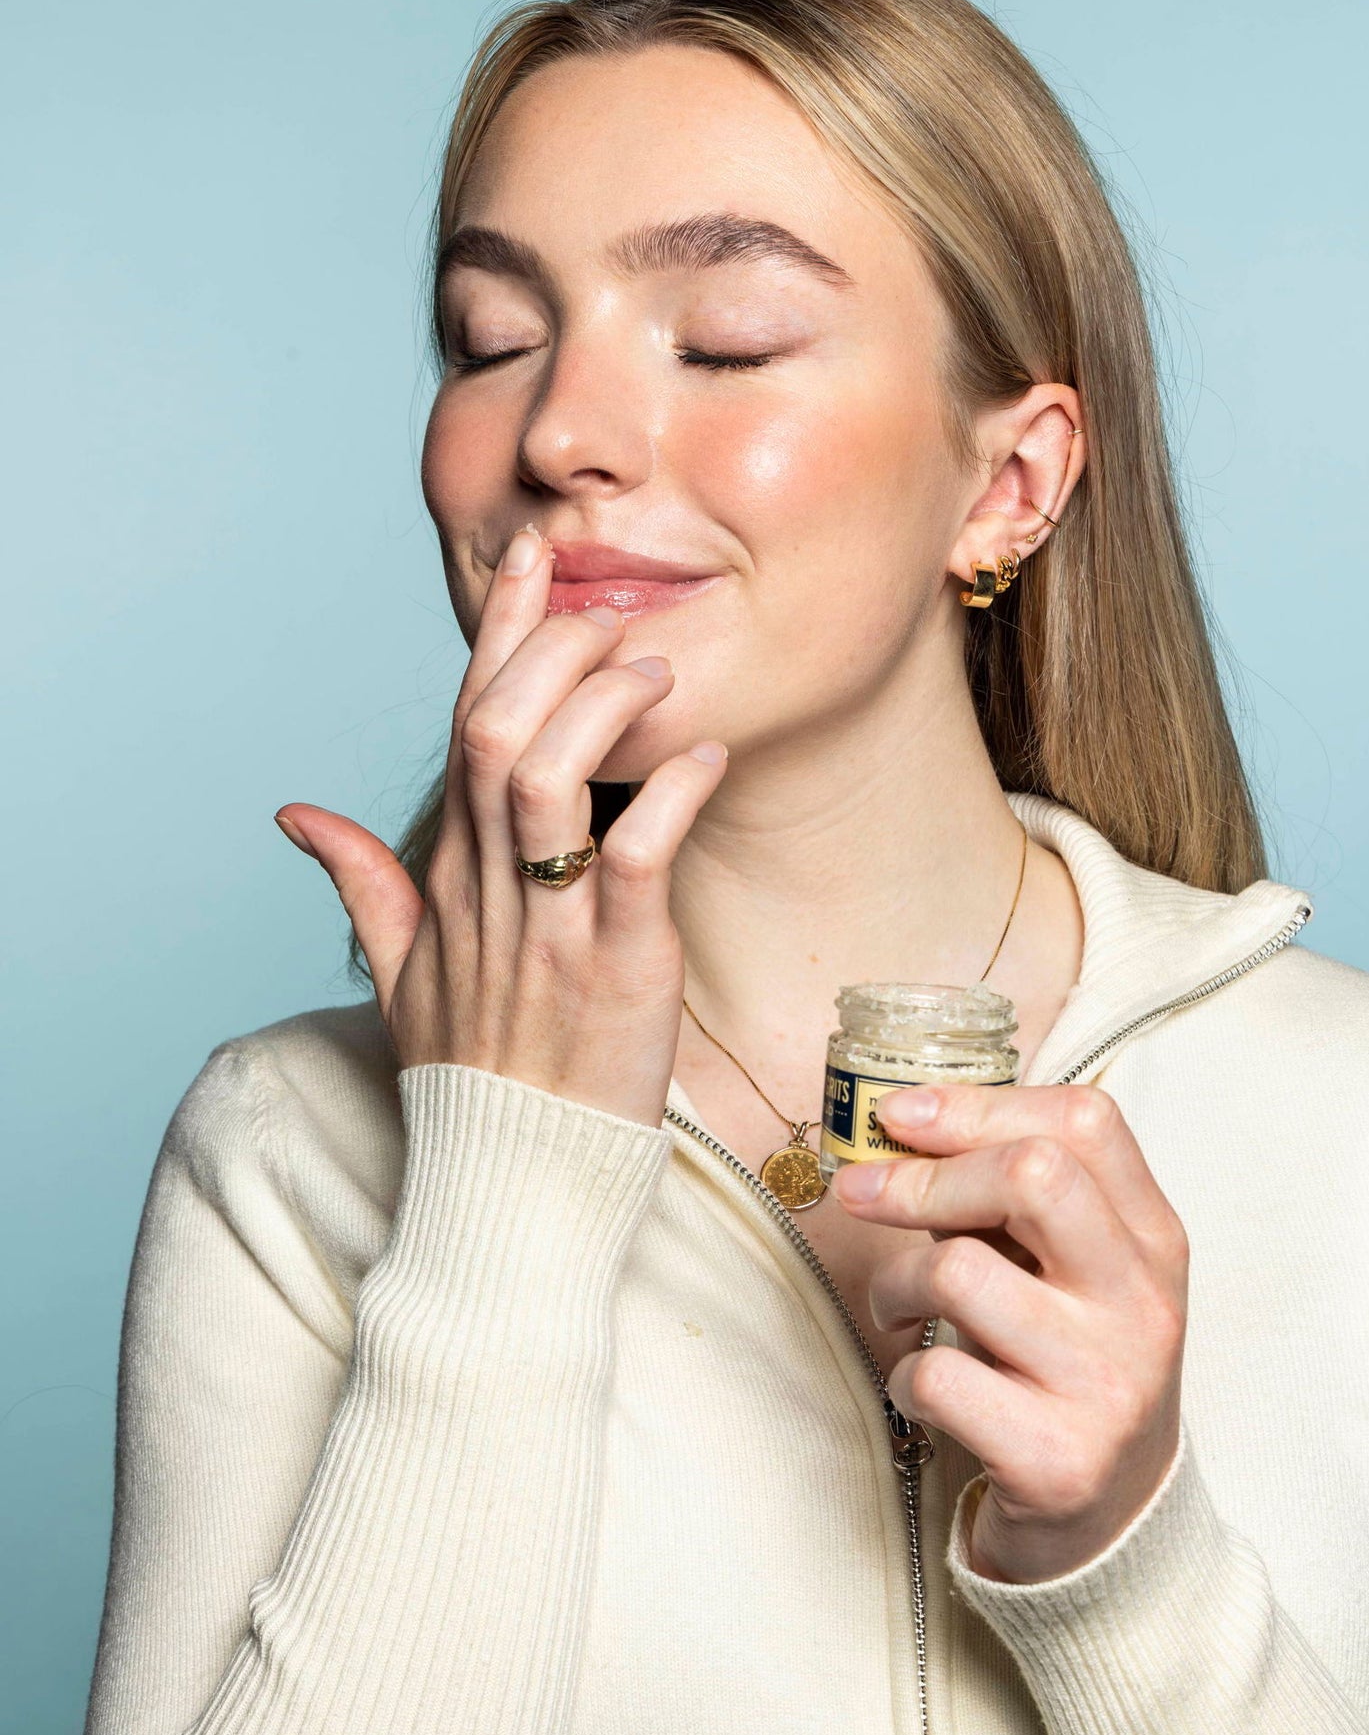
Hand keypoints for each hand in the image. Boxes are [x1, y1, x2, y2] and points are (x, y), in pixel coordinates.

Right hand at [272, 523, 728, 1125]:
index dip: (499, 630)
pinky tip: (706, 761)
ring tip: (655, 672)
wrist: (513, 1182)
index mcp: (450, 871)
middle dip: (548, 646)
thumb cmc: (470, 1071)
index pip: (466, 720)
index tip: (532, 553)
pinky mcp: (620, 971)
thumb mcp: (402, 970)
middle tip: (608, 607)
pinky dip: (671, 800)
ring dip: (601, 709)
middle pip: (496, 730)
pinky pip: (638, 863)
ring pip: (549, 780)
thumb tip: (296, 813)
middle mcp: (492, 887)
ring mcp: (552, 928)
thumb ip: (360, 879)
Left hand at [832, 1082, 1187, 1582]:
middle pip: (1031, 1175)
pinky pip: (938, 1376)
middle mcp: (1142, 1302)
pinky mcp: (1057, 1460)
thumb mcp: (1069, 1271)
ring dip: (894, 1284)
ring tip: (896, 1309)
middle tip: (862, 1193)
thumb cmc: (1066, 1366)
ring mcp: (1106, 1383)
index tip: (900, 1117)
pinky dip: (903, 1374)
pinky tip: (922, 1388)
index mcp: (1153, 1238)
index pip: (1083, 1122)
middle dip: (923, 1177)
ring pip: (960, 1272)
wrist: (1114, 1526)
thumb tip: (901, 1126)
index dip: (977, 1105)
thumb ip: (1011, 1198)